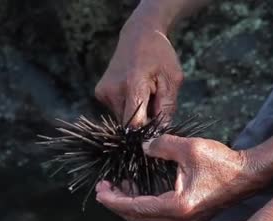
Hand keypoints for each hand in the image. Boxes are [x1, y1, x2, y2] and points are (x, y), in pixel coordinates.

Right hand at [94, 11, 182, 126]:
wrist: (138, 35)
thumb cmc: (160, 57)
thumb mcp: (172, 80)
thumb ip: (167, 108)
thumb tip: (161, 132)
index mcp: (132, 85)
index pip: (135, 125)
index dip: (148, 132)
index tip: (159, 130)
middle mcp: (113, 90)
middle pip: (130, 124)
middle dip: (145, 122)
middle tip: (156, 105)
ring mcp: (103, 92)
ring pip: (123, 119)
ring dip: (137, 115)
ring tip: (146, 95)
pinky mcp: (100, 94)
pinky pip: (118, 111)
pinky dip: (129, 107)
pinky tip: (135, 92)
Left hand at [95, 135, 262, 220]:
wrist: (249, 176)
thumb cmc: (223, 162)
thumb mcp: (189, 147)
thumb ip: (161, 146)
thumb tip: (142, 148)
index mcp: (177, 207)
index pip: (136, 208)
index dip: (114, 200)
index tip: (100, 190)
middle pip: (138, 219)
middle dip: (118, 204)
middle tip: (105, 187)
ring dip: (131, 206)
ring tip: (119, 186)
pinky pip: (159, 219)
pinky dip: (145, 207)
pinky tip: (140, 191)